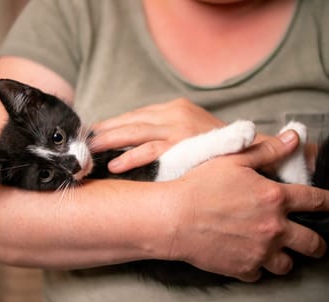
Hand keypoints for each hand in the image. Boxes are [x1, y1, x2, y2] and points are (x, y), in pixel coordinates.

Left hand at [92, 98, 224, 172]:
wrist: (247, 151)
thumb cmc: (213, 147)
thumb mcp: (188, 132)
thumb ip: (164, 134)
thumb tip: (131, 145)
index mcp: (173, 109)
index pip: (134, 116)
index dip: (111, 125)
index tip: (91, 134)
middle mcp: (174, 114)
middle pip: (129, 122)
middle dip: (103, 132)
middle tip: (81, 143)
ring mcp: (179, 128)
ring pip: (134, 133)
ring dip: (109, 142)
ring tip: (89, 152)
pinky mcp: (184, 145)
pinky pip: (151, 151)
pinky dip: (130, 157)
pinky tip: (114, 165)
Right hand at [169, 132, 328, 281]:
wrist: (174, 218)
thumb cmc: (201, 185)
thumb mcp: (234, 160)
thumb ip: (268, 150)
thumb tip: (294, 137)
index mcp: (275, 198)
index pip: (318, 201)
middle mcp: (275, 228)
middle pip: (312, 243)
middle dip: (318, 243)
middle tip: (315, 242)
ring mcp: (260, 252)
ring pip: (288, 264)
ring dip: (287, 257)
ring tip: (278, 251)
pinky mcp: (244, 269)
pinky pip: (260, 273)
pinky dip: (258, 266)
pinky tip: (249, 257)